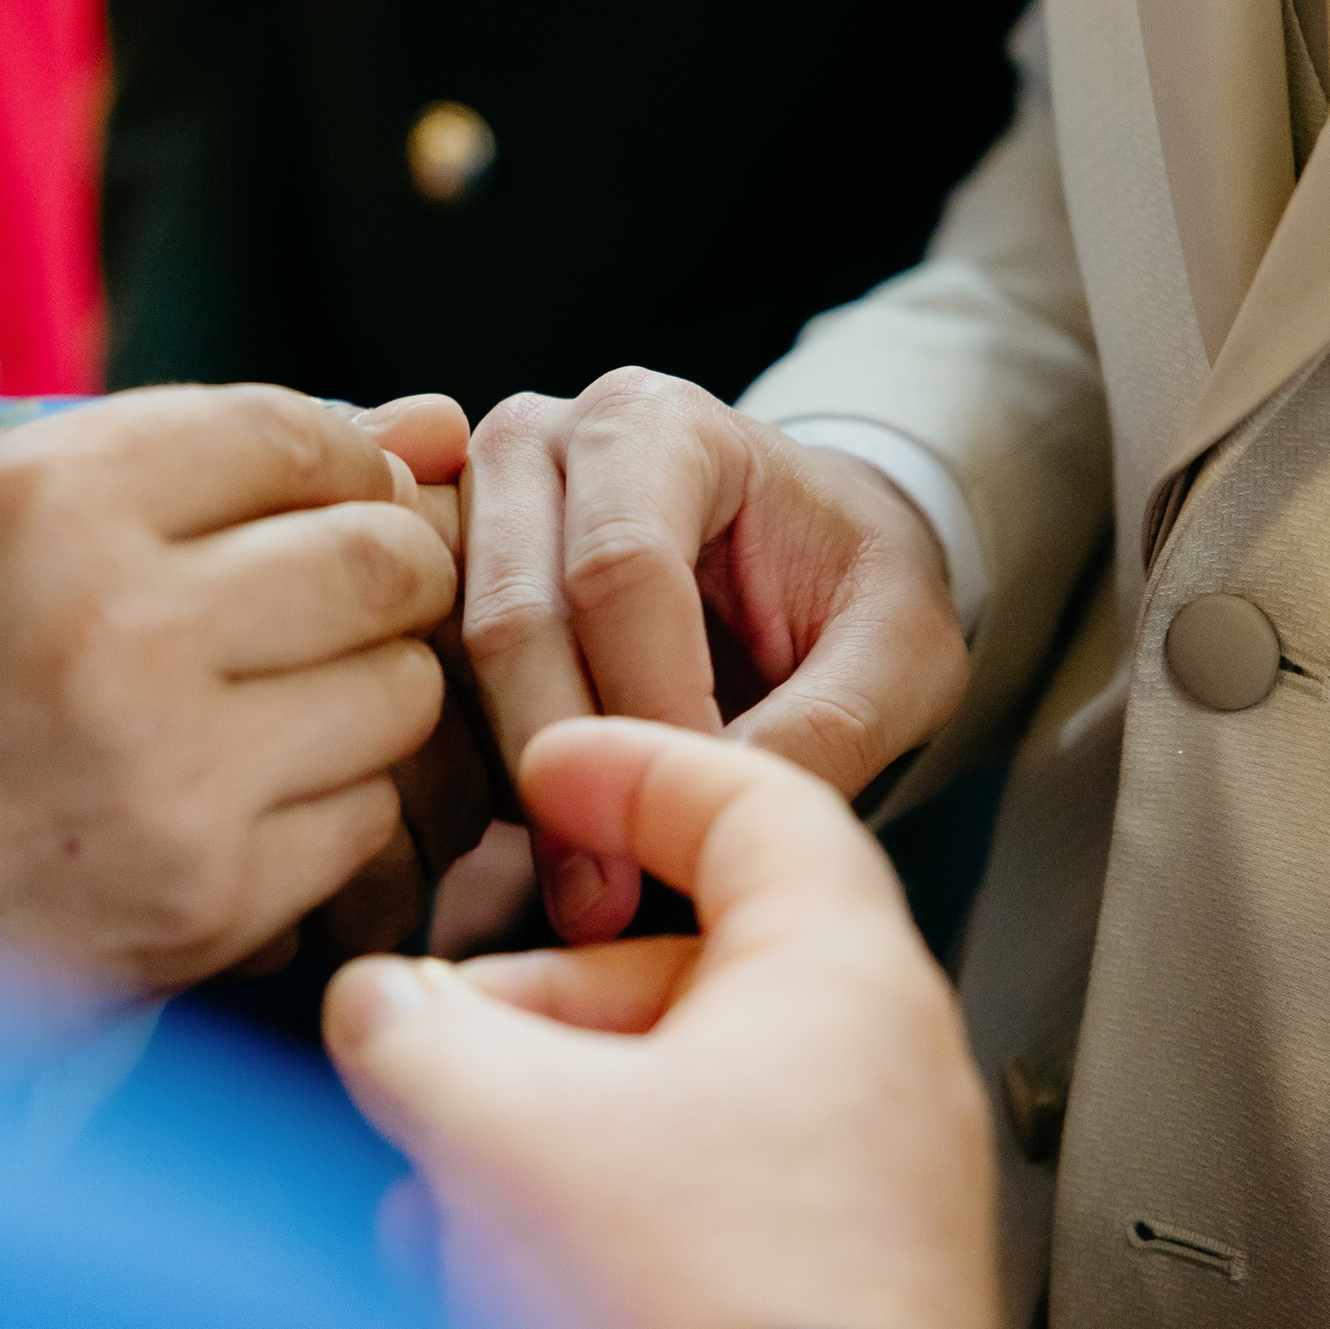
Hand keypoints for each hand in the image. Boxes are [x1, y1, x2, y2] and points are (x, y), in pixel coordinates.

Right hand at [0, 384, 456, 995]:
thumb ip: (198, 464)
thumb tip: (440, 425)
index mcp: (47, 493)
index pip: (301, 432)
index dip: (342, 468)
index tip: (322, 509)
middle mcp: (121, 617)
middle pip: (385, 559)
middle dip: (389, 578)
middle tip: (339, 613)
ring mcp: (168, 770)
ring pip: (399, 694)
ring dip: (366, 700)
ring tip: (276, 715)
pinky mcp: (199, 902)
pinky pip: (361, 824)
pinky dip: (329, 815)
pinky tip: (243, 811)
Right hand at [324, 717, 1000, 1328]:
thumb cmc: (707, 1316)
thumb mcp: (508, 1134)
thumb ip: (420, 1037)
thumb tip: (378, 1006)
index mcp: (838, 983)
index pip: (754, 805)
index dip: (634, 769)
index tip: (556, 766)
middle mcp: (876, 1077)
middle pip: (674, 975)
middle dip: (524, 1010)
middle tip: (431, 1039)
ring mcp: (864, 1195)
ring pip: (667, 1105)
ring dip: (534, 1132)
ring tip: (440, 1193)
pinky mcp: (831, 1298)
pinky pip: (691, 1209)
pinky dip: (584, 1217)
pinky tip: (490, 1280)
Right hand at [463, 367, 967, 939]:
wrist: (793, 555)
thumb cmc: (849, 588)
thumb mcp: (904, 652)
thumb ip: (831, 722)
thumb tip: (712, 797)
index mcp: (655, 425)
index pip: (621, 568)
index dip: (654, 708)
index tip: (698, 820)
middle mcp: (536, 445)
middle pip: (516, 618)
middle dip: (567, 769)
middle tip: (610, 903)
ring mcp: (465, 512)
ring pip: (455, 665)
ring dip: (515, 788)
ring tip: (587, 892)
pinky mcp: (430, 587)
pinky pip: (425, 689)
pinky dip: (477, 776)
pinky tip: (544, 845)